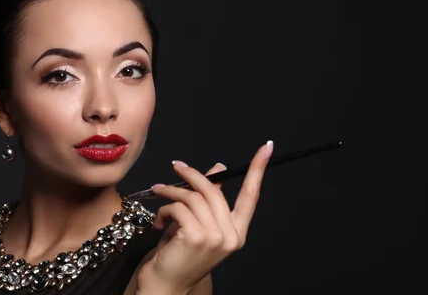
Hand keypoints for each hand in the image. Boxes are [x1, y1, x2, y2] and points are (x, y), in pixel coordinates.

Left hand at [136, 141, 273, 294]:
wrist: (165, 286)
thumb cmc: (180, 255)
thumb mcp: (199, 224)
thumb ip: (209, 199)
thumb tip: (218, 168)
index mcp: (237, 232)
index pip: (252, 195)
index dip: (258, 169)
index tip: (267, 147)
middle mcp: (231, 236)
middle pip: (214, 190)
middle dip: (192, 175)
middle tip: (176, 167)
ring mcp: (215, 237)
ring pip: (193, 197)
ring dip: (172, 193)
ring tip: (160, 195)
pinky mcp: (196, 237)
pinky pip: (179, 207)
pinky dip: (164, 209)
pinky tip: (159, 222)